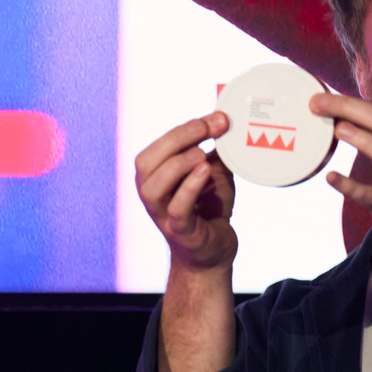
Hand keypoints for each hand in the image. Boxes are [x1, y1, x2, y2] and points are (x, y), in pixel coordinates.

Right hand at [133, 113, 237, 273]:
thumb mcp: (214, 174)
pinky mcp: (180, 232)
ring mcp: (162, 215)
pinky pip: (176, 209)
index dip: (184, 128)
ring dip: (177, 164)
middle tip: (207, 128)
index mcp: (155, 176)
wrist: (214, 253)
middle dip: (176, 139)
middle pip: (146, 162)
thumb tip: (225, 119)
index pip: (158, 146)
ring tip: (202, 153)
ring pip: (153, 186)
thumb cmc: (210, 210)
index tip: (216, 118)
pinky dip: (189, 188)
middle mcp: (151, 195)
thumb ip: (216, 151)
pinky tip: (205, 171)